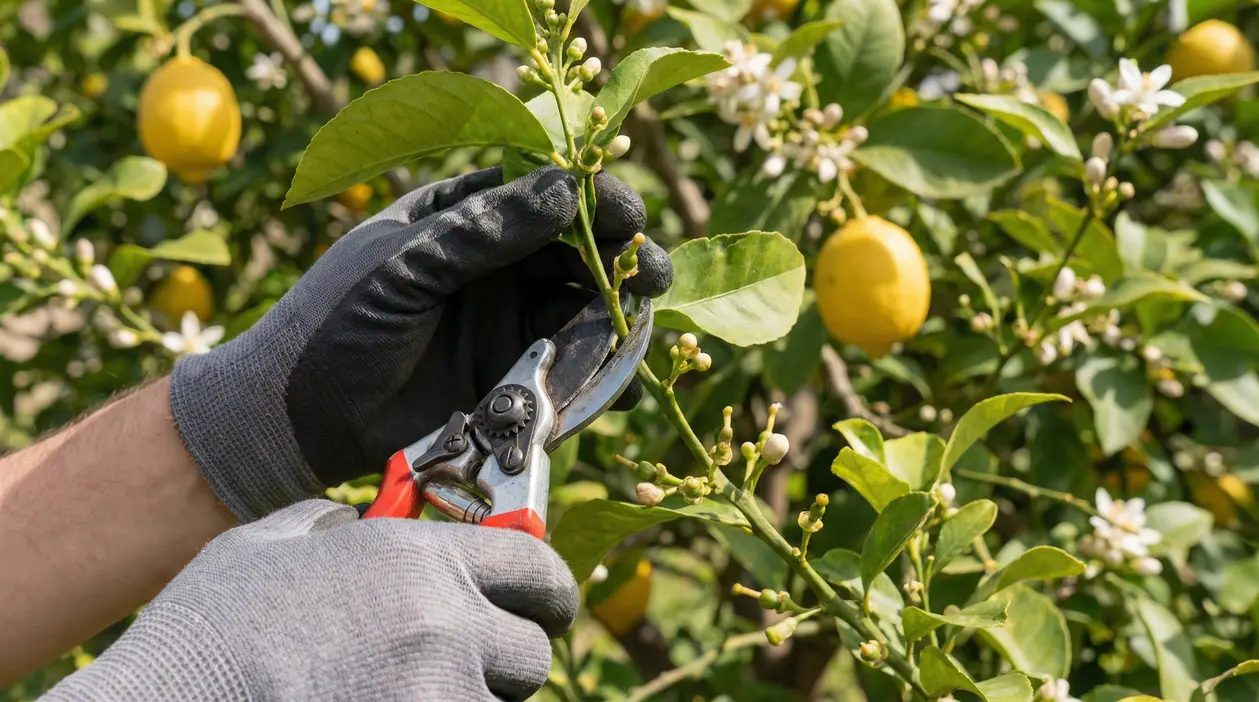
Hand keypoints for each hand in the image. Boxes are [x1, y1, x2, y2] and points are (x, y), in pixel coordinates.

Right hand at [44, 500, 579, 701]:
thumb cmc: (205, 636)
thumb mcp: (267, 546)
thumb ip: (336, 527)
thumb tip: (364, 524)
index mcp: (417, 561)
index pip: (537, 570)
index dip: (545, 592)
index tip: (542, 609)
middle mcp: (444, 625)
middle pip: (530, 655)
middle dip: (499, 661)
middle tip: (452, 665)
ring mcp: (438, 695)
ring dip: (465, 700)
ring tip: (396, 693)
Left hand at [170, 166, 671, 520]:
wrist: (295, 421)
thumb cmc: (333, 326)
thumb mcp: (403, 267)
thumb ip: (482, 231)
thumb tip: (566, 189)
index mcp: (462, 216)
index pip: (542, 191)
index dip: (591, 197)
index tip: (627, 214)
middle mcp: (494, 263)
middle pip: (578, 250)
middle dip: (621, 258)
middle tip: (650, 274)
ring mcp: (506, 320)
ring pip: (584, 309)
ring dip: (620, 316)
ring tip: (641, 328)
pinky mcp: (513, 376)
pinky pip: (573, 368)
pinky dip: (603, 376)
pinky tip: (624, 389)